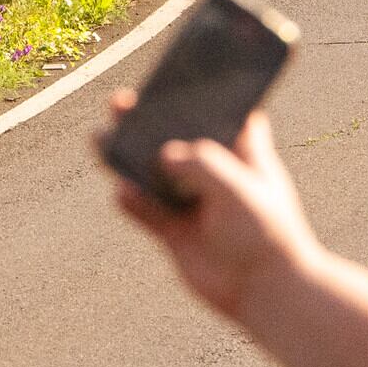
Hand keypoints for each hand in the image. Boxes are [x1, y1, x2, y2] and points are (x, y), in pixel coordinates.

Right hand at [104, 95, 321, 320]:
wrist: (265, 290)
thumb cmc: (266, 230)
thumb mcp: (237, 184)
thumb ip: (200, 163)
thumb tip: (162, 156)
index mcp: (244, 153)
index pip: (222, 113)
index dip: (201, 96)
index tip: (173, 76)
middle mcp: (217, 175)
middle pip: (176, 140)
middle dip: (148, 123)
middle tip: (121, 103)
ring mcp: (194, 205)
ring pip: (153, 175)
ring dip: (127, 158)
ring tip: (101, 139)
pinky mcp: (176, 235)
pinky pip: (146, 213)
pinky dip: (131, 202)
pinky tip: (120, 191)